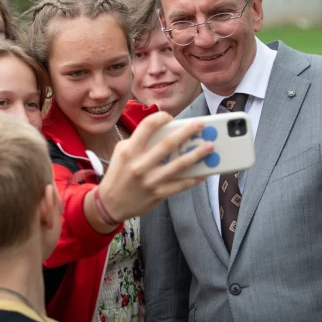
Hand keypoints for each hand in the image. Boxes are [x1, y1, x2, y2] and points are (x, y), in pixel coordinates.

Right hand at [97, 112, 212, 222]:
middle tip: (201, 125)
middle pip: (168, 144)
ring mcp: (150, 180)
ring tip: (210, 146)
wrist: (110, 204)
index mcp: (129, 150)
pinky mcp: (158, 194)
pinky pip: (181, 184)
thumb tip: (166, 132)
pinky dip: (194, 177)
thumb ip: (139, 141)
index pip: (147, 126)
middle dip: (187, 132)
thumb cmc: (119, 174)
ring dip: (197, 154)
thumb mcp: (122, 153)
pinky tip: (205, 171)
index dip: (161, 118)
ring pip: (179, 164)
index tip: (171, 117)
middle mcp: (140, 164)